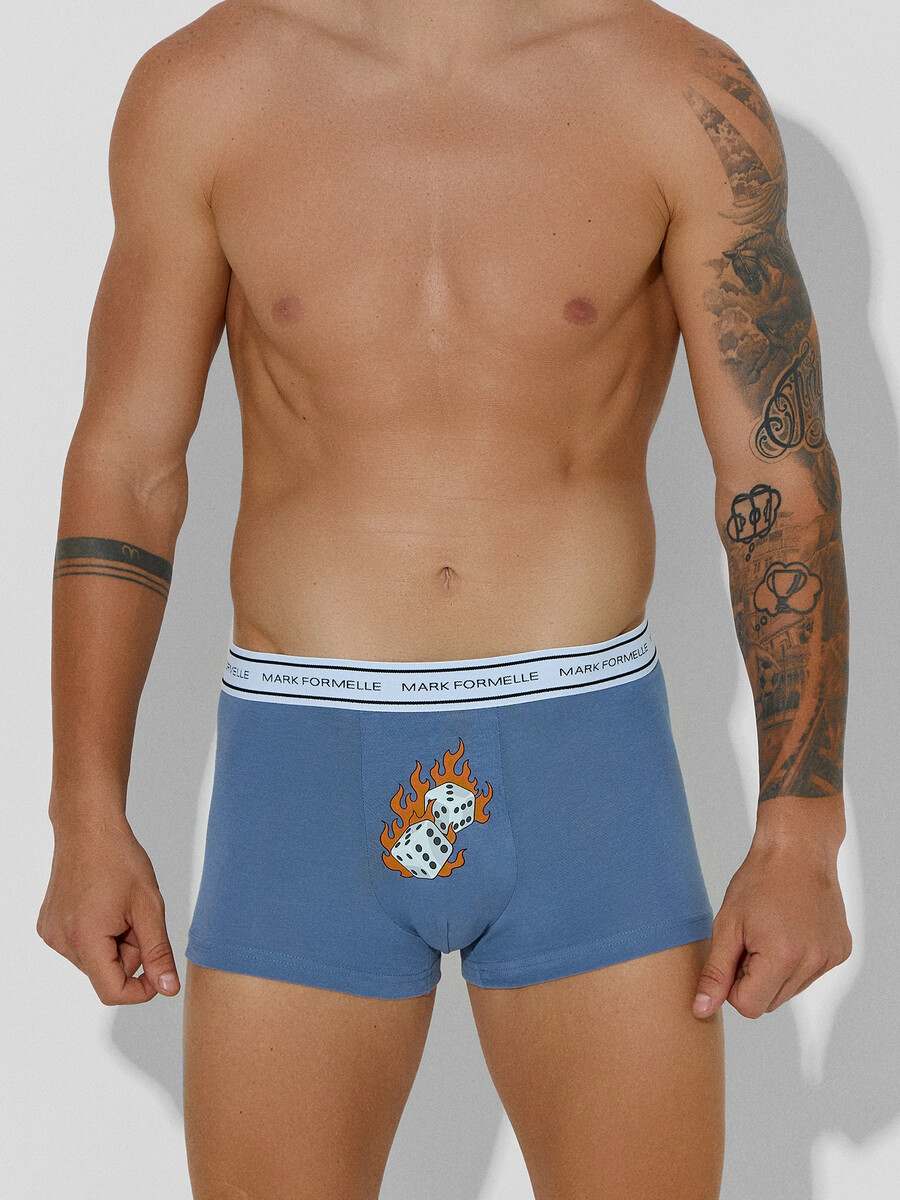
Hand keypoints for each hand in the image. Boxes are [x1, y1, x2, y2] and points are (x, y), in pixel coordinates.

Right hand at [37, 815, 179, 1004]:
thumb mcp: (149, 907)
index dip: (141, 989)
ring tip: (118, 908)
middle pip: (106, 973)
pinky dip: (98, 933)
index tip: (159, 970)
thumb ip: (158, 952)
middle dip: (129, 952)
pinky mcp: (48, 926)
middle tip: (137, 917)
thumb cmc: (119, 859)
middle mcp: (61, 942)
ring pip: (95, 959)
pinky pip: (81, 945)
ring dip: (114, 942)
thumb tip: (167, 988)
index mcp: (85, 939)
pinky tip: (102, 905)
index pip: (112, 992)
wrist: (89, 829)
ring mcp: (51, 934)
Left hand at [692, 837, 851, 1018]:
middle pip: (770, 1002)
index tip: (735, 954)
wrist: (797, 849)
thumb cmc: (759, 880)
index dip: (733, 985)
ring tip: (771, 932)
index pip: (749, 1007)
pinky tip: (791, 929)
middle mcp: (813, 962)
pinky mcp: (840, 951)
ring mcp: (830, 958)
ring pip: (790, 990)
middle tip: (751, 939)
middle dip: (754, 979)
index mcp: (782, 957)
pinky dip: (796, 961)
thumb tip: (701, 1010)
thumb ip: (715, 973)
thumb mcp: (727, 925)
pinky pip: (809, 974)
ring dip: (775, 971)